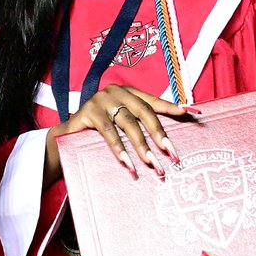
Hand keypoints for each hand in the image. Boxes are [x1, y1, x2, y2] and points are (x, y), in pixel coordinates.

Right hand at [44, 84, 192, 183]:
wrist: (66, 137)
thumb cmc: (99, 132)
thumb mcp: (121, 125)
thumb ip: (139, 125)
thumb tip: (168, 142)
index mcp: (128, 91)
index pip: (153, 100)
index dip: (170, 107)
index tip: (189, 113)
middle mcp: (116, 91)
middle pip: (144, 111)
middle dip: (159, 134)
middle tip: (171, 153)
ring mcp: (101, 99)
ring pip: (128, 123)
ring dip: (142, 146)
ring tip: (153, 164)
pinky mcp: (89, 111)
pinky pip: (109, 132)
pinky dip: (120, 149)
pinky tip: (128, 163)